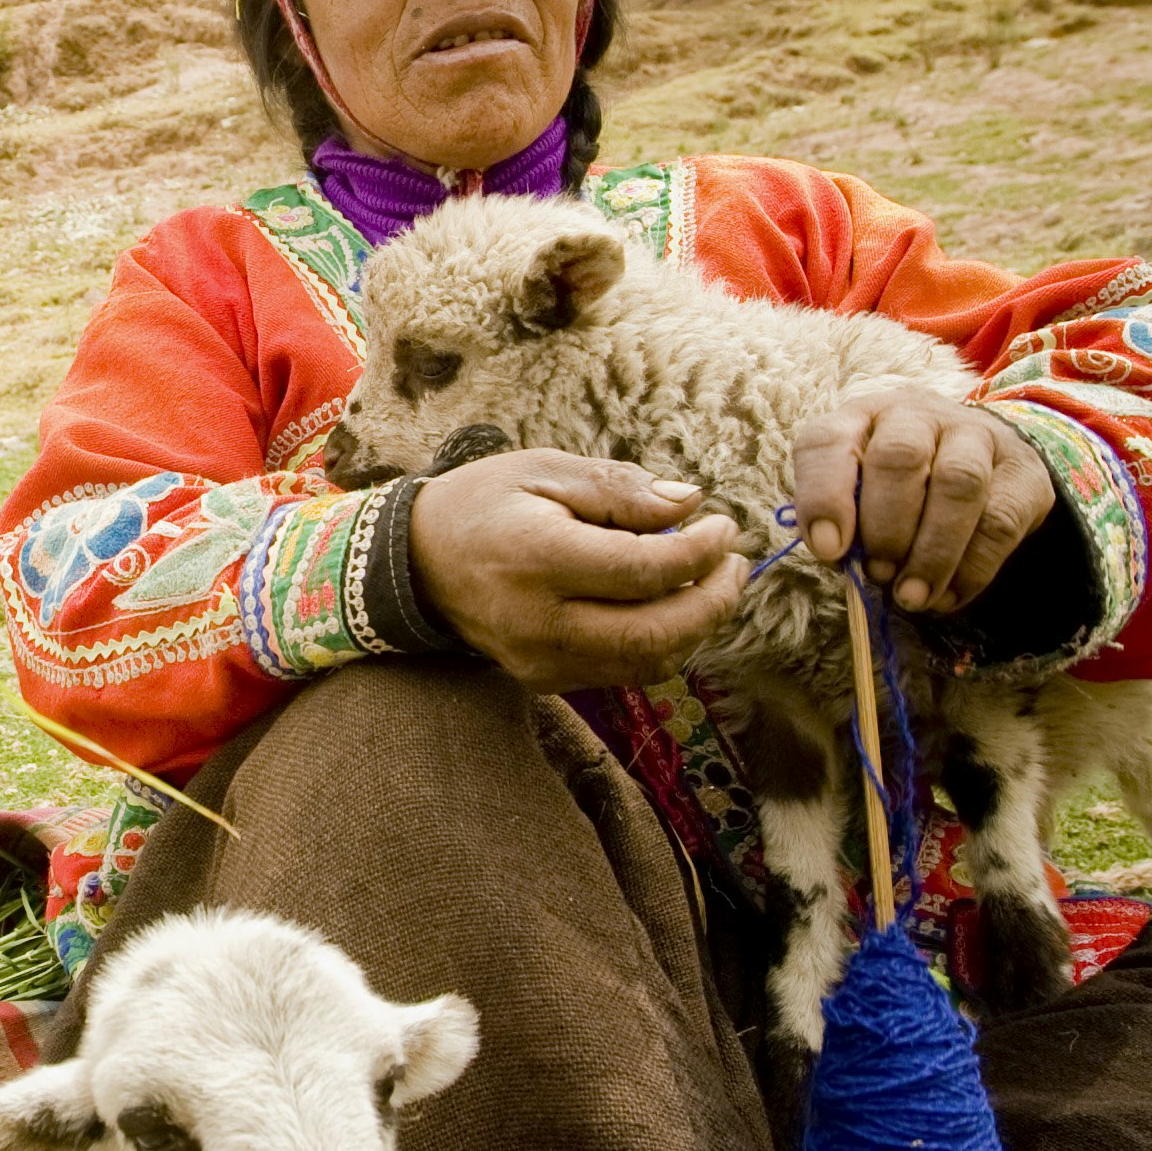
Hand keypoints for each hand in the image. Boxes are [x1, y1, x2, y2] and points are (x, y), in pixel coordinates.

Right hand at [407, 450, 743, 694]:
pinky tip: (672, 607)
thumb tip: (690, 504)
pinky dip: (662, 644)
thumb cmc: (482, 504)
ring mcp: (541, 660)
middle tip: (737, 566)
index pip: (644, 570)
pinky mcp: (546, 680)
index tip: (723, 526)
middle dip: (713, 602)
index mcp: (537, 557)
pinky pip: (623, 672)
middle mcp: (539, 621)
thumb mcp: (543, 469)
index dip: (700, 552)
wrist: (415, 563)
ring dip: (696, 628)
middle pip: (656, 632)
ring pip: (647, 662)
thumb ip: (619, 488)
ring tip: (713, 585)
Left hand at [788, 387, 1051, 613]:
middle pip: (900, 457)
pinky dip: (972, 568)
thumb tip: (842, 560)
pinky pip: (1000, 520)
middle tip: (880, 574)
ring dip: (932, 552)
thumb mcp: (859, 493)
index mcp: (860, 417)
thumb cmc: (900, 486)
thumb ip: (844, 521)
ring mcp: (975, 434)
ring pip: (958, 484)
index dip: (824, 497)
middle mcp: (916, 415)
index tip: (829, 550)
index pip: (829, 442)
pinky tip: (949, 597)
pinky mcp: (1022, 471)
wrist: (983, 460)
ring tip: (913, 596)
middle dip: (887, 527)